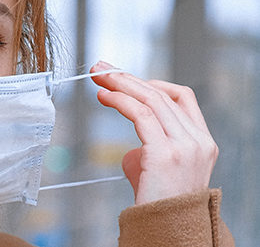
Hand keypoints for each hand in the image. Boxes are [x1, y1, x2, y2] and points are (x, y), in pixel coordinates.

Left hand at [91, 61, 217, 204]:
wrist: (167, 233)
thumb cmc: (159, 205)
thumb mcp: (159, 169)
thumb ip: (150, 150)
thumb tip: (132, 147)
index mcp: (202, 141)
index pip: (181, 97)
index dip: (151, 83)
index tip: (124, 78)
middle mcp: (198, 140)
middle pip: (162, 93)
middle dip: (128, 77)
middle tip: (101, 68)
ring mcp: (185, 146)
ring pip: (151, 99)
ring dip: (120, 84)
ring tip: (98, 77)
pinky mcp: (165, 153)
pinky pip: (140, 114)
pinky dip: (119, 100)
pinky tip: (103, 97)